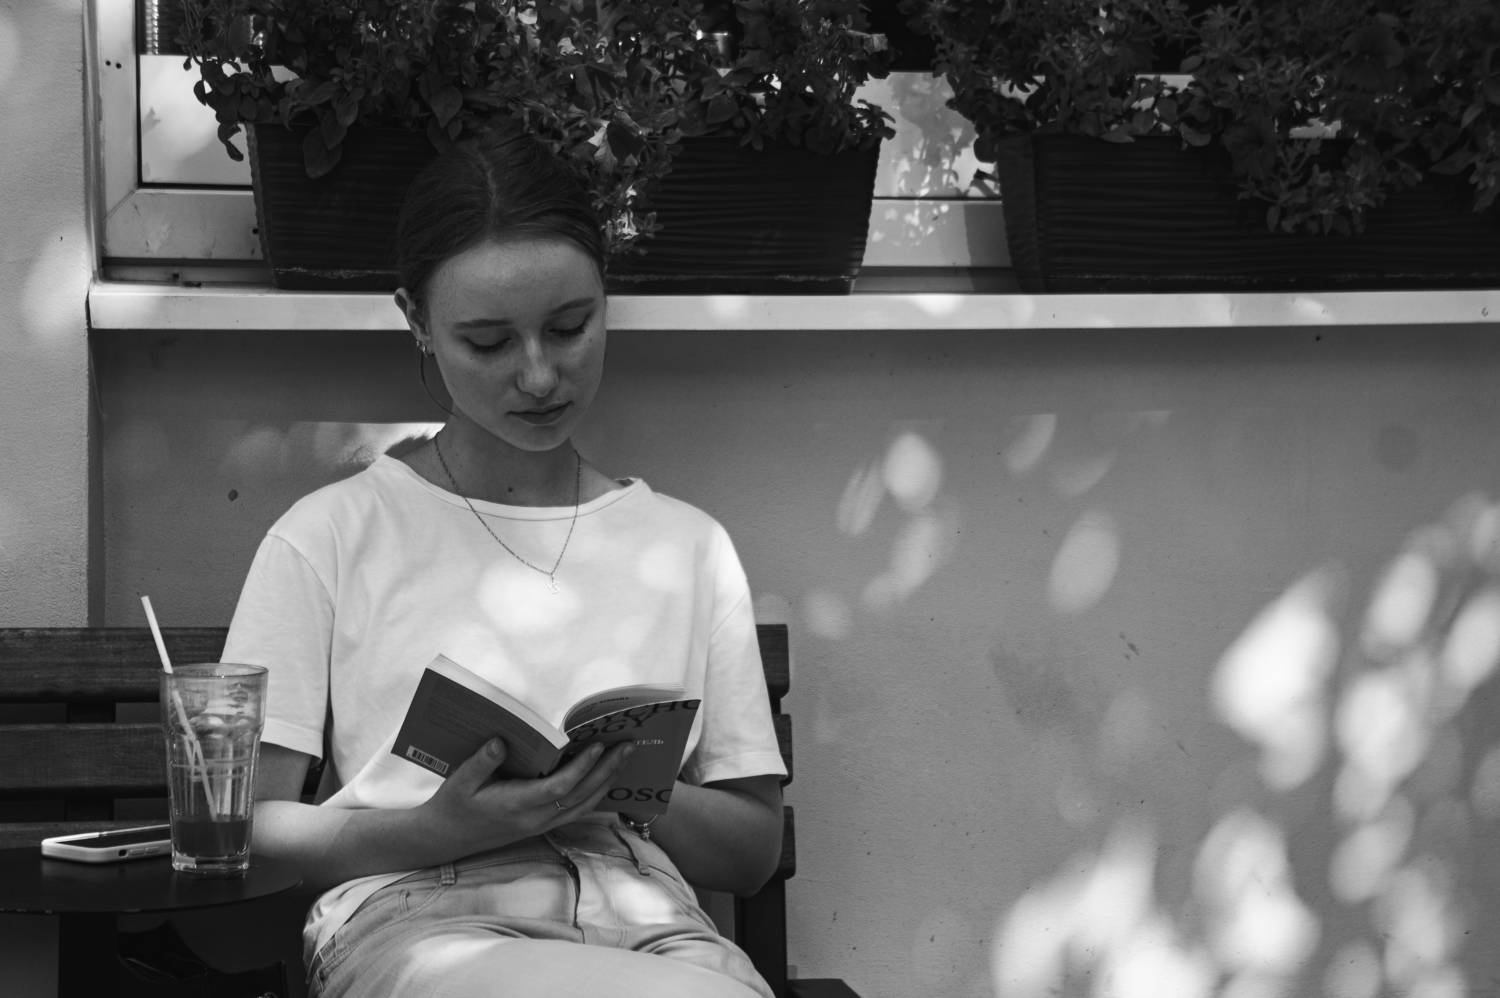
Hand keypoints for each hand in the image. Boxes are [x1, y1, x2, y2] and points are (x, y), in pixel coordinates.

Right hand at [423, 738, 634, 856]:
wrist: (446, 839)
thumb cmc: (453, 806)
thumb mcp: (459, 782)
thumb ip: (481, 762)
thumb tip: (501, 741)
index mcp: (515, 806)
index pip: (558, 788)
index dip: (581, 768)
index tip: (597, 746)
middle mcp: (534, 819)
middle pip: (580, 796)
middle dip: (607, 770)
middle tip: (628, 746)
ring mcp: (540, 825)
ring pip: (583, 806)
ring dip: (607, 781)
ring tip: (625, 757)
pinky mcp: (542, 825)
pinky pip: (577, 811)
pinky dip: (596, 794)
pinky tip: (608, 777)